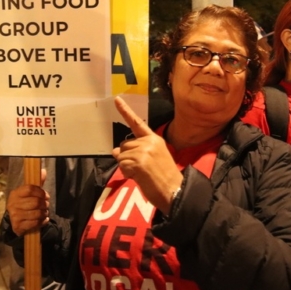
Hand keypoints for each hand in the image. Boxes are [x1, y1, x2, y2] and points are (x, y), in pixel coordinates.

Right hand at [6, 169, 49, 235]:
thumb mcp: (29, 193)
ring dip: (44, 213)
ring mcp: (14, 216)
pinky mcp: (18, 226)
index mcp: (15, 194)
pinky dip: (42, 221)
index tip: (46, 196)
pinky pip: (35, 223)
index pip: (30, 189)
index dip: (41, 192)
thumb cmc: (25, 204)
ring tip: (45, 212)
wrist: (16, 221)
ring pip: (36, 214)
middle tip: (46, 205)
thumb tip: (43, 171)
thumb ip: (37, 183)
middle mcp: (13, 204)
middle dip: (44, 204)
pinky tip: (43, 219)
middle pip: (35, 202)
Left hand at [112, 97, 182, 215]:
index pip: (137, 123)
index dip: (125, 111)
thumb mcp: (154, 158)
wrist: (174, 190)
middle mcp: (148, 142)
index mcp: (154, 139)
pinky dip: (126, 173)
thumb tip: (116, 151)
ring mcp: (143, 151)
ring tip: (141, 174)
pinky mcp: (138, 162)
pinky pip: (122, 165)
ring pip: (121, 155)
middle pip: (124, 144)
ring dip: (126, 166)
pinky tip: (139, 177)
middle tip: (140, 168)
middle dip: (126, 157)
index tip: (116, 99)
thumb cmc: (165, 177)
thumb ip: (137, 151)